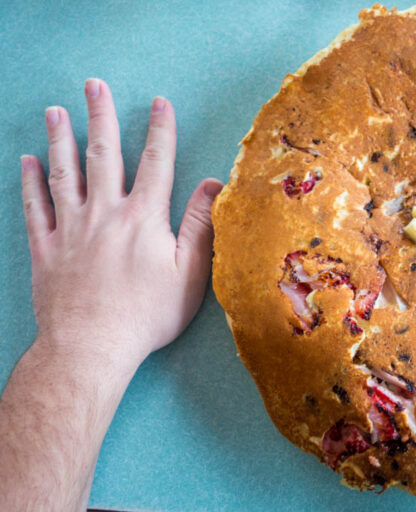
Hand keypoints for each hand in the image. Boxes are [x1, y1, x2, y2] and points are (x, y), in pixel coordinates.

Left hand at [20, 78, 222, 362]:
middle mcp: (104, 213)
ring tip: (57, 111)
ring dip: (60, 139)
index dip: (160, 130)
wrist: (91, 346)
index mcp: (143, 218)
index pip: (156, 163)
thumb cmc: (147, 314)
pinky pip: (35, 207)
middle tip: (94, 85)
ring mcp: (71, 229)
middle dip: (101, 117)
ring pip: (63, 173)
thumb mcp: (189, 273)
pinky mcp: (46, 249)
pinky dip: (31, 183)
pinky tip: (27, 161)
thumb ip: (199, 225)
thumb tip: (212, 185)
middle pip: (103, 155)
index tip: (159, 102)